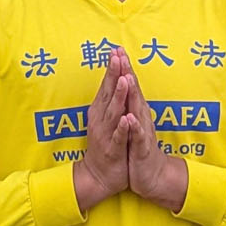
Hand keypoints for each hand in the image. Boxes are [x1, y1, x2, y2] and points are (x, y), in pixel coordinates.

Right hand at [73, 49, 131, 212]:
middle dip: (113, 75)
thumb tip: (115, 78)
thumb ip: (109, 100)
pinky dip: (123, 127)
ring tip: (123, 81)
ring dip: (118, 96)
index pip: (106, 85)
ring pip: (113, 112)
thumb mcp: (105, 119)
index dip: (112, 68)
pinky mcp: (113, 149)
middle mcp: (101, 119)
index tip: (116, 50)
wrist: (98, 175)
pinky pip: (119, 137)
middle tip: (117, 57)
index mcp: (101, 110)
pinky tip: (127, 119)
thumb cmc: (105, 144)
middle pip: (108, 94)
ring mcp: (106, 134)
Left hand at [125, 66, 186, 211]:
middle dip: (127, 73)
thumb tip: (124, 86)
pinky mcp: (142, 148)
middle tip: (122, 54)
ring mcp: (142, 131)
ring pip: (137, 110)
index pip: (129, 86)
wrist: (151, 175)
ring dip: (132, 95)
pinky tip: (129, 118)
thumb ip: (129, 105)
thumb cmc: (138, 148)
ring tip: (127, 78)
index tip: (116, 50)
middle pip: (134, 91)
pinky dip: (133, 127)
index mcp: (135, 111)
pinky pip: (138, 136)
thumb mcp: (132, 124)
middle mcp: (140, 117)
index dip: (123, 68)